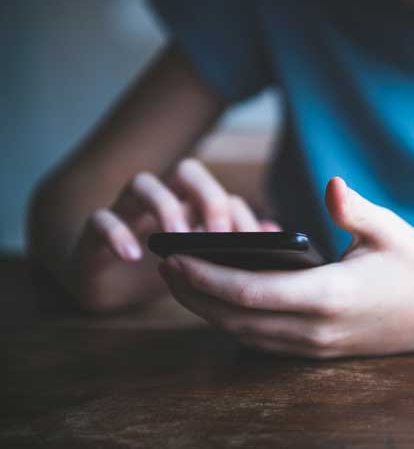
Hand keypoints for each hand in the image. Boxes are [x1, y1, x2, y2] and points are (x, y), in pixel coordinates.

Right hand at [69, 158, 278, 311]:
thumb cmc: (161, 270)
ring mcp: (128, 210)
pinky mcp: (95, 231)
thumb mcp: (203, 265)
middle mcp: (163, 199)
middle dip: (208, 197)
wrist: (106, 286)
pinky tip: (132, 255)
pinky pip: (100, 218)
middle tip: (220, 236)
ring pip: (143, 182)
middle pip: (187, 171)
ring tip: (177, 238)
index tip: (252, 246)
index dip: (240, 216)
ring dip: (165, 206)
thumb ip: (236, 248)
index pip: (223, 194)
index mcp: (192, 207)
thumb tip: (274, 230)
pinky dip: (116, 233)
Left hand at [159, 177, 413, 357]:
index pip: (252, 292)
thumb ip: (355, 210)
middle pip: (237, 318)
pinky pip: (263, 341)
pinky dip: (233, 322)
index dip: (207, 277)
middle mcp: (317, 328)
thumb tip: (331, 184)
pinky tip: (218, 300)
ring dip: (209, 311)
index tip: (174, 260)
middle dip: (195, 295)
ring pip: (246, 335)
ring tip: (181, 282)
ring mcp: (317, 345)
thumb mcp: (388, 229)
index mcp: (331, 295)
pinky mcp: (318, 351)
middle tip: (164, 266)